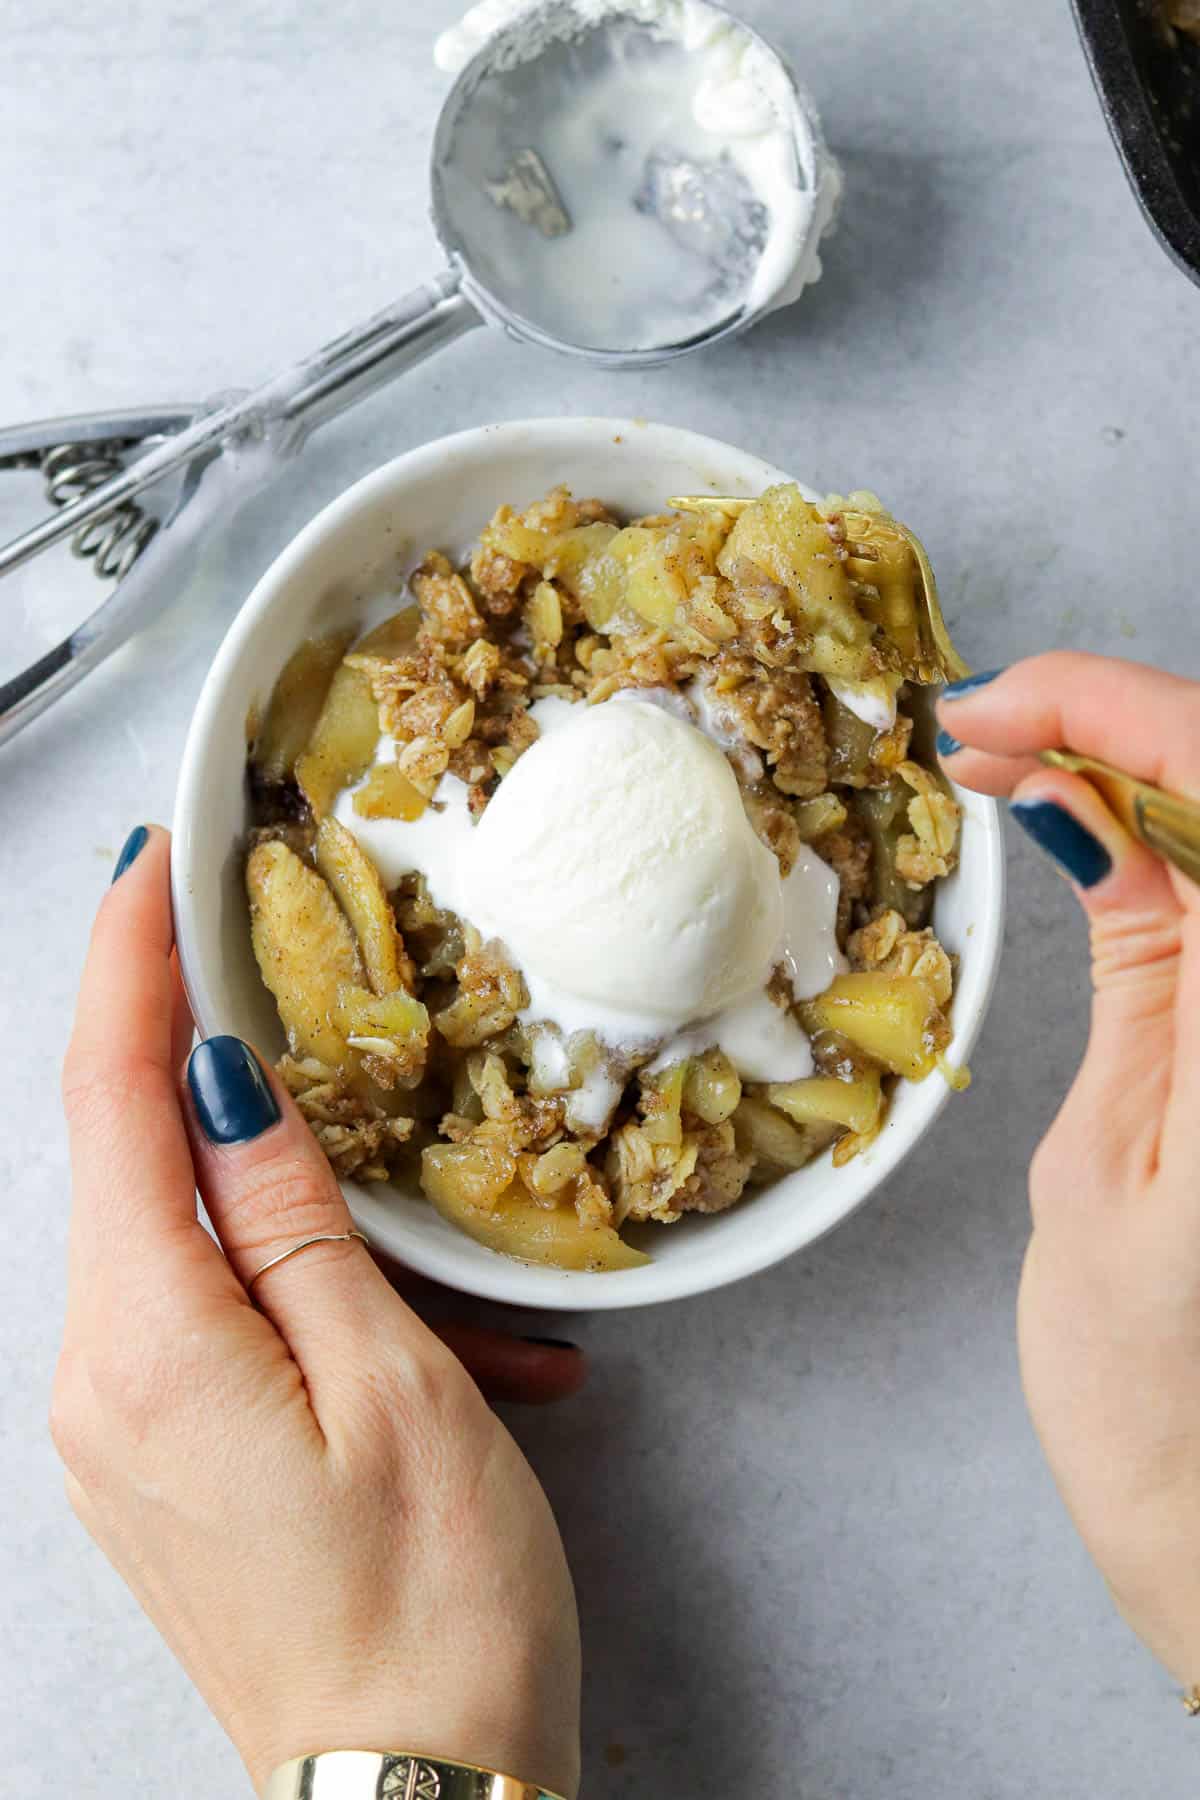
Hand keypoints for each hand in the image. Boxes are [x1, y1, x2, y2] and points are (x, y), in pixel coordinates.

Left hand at [52, 826, 582, 1795]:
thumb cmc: (429, 1614)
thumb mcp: (391, 1384)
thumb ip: (294, 1221)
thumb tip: (226, 1091)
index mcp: (147, 1346)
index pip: (116, 1101)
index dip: (131, 966)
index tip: (150, 862)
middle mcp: (101, 1383)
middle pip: (140, 1160)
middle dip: (215, 1059)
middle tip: (281, 965)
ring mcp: (127, 1430)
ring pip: (202, 1243)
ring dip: (318, 1216)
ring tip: (454, 1284)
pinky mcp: (170, 1461)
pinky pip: (228, 1324)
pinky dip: (326, 1303)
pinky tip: (450, 1354)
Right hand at [937, 653, 1199, 1684]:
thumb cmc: (1152, 1383)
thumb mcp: (1112, 1160)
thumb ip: (1141, 965)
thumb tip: (1073, 796)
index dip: (1114, 708)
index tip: (989, 706)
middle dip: (1115, 718)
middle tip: (979, 727)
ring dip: (1134, 765)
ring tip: (1008, 764)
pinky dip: (1158, 837)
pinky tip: (1082, 828)